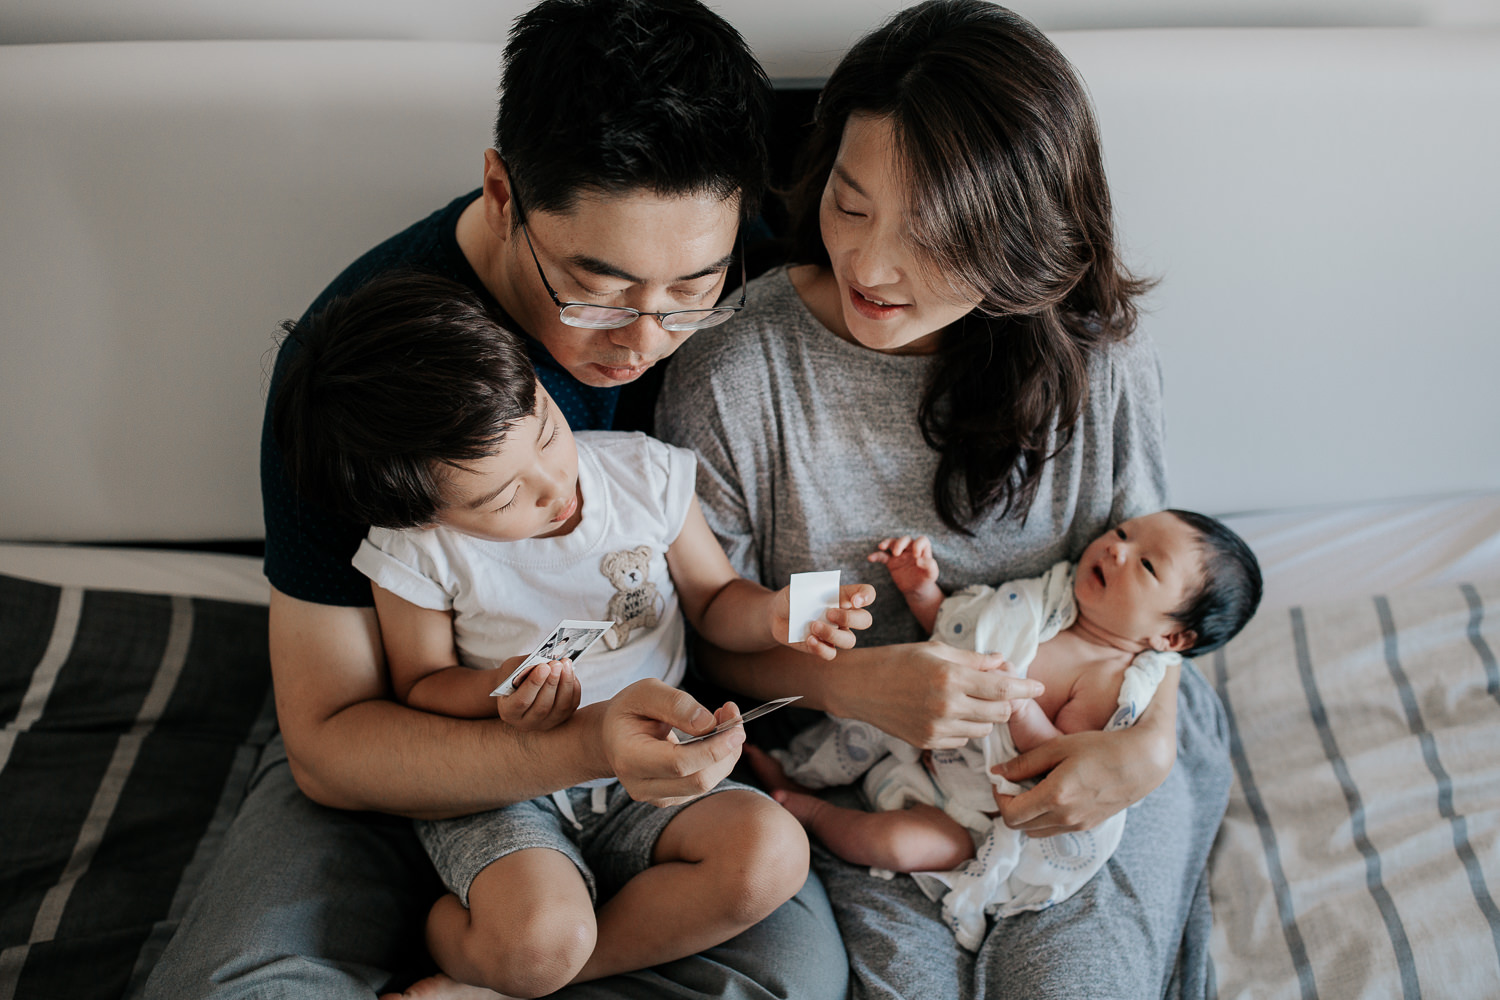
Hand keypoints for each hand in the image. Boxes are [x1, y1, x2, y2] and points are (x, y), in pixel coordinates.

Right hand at [495, 656, 581, 730]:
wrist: (518, 690)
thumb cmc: (513, 677)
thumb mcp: (511, 669)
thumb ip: (525, 666)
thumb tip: (546, 659)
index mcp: (508, 711)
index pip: (521, 701)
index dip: (534, 684)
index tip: (544, 666)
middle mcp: (525, 723)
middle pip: (543, 706)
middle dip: (552, 682)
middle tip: (557, 663)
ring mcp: (544, 724)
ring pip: (560, 707)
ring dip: (566, 683)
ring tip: (566, 664)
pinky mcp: (560, 719)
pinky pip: (571, 705)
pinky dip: (573, 688)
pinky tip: (570, 672)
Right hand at [601, 679, 745, 806]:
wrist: (612, 737)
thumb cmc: (629, 711)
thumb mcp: (646, 692)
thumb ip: (676, 704)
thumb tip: (708, 723)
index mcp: (629, 757)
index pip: (679, 763)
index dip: (713, 747)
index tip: (736, 725)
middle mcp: (640, 785)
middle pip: (698, 780)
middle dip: (726, 750)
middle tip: (734, 717)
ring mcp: (656, 797)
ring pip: (706, 785)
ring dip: (726, 754)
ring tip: (725, 721)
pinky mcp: (671, 798)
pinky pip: (704, 784)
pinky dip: (718, 761)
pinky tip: (715, 737)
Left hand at [770, 583, 875, 659]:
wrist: (775, 614)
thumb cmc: (793, 597)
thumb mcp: (802, 586)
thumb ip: (816, 585)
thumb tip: (829, 590)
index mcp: (843, 597)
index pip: (866, 594)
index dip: (867, 596)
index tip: (855, 600)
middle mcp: (844, 616)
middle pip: (865, 620)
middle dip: (849, 618)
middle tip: (829, 613)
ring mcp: (835, 633)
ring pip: (850, 641)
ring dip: (833, 635)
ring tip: (813, 626)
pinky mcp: (823, 647)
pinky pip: (831, 654)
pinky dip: (821, 648)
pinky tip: (809, 640)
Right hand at [833, 641, 1042, 748]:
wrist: (860, 686)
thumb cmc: (897, 660)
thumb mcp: (936, 649)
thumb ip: (973, 659)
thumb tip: (1003, 662)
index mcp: (951, 677)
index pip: (1004, 688)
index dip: (1026, 687)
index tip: (1039, 686)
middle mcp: (947, 706)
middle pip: (1000, 712)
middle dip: (1006, 701)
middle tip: (999, 689)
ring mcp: (938, 728)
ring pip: (984, 728)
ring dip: (986, 714)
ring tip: (968, 698)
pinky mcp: (929, 743)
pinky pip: (963, 740)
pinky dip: (965, 727)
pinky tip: (949, 712)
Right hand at [868, 535, 938, 595]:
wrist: (916, 589)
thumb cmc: (926, 579)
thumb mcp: (932, 574)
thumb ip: (930, 566)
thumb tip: (918, 560)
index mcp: (923, 550)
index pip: (921, 540)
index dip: (918, 545)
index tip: (916, 556)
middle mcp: (911, 549)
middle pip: (905, 539)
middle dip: (900, 543)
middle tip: (896, 554)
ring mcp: (900, 554)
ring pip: (893, 543)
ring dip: (887, 543)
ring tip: (882, 547)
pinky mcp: (891, 561)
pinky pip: (882, 555)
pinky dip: (876, 555)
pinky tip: (870, 558)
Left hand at [990, 726, 1173, 835]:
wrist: (1143, 761)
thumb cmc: (1101, 747)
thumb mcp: (1059, 747)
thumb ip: (1025, 762)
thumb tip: (996, 772)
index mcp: (1055, 797)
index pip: (1011, 815)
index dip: (999, 799)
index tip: (1003, 781)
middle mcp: (1065, 818)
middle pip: (1020, 827)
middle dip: (1010, 806)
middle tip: (1014, 784)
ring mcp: (1078, 825)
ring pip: (1036, 832)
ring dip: (1027, 815)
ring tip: (1033, 788)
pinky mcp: (1089, 826)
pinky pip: (1055, 830)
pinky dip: (1045, 818)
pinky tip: (1053, 794)